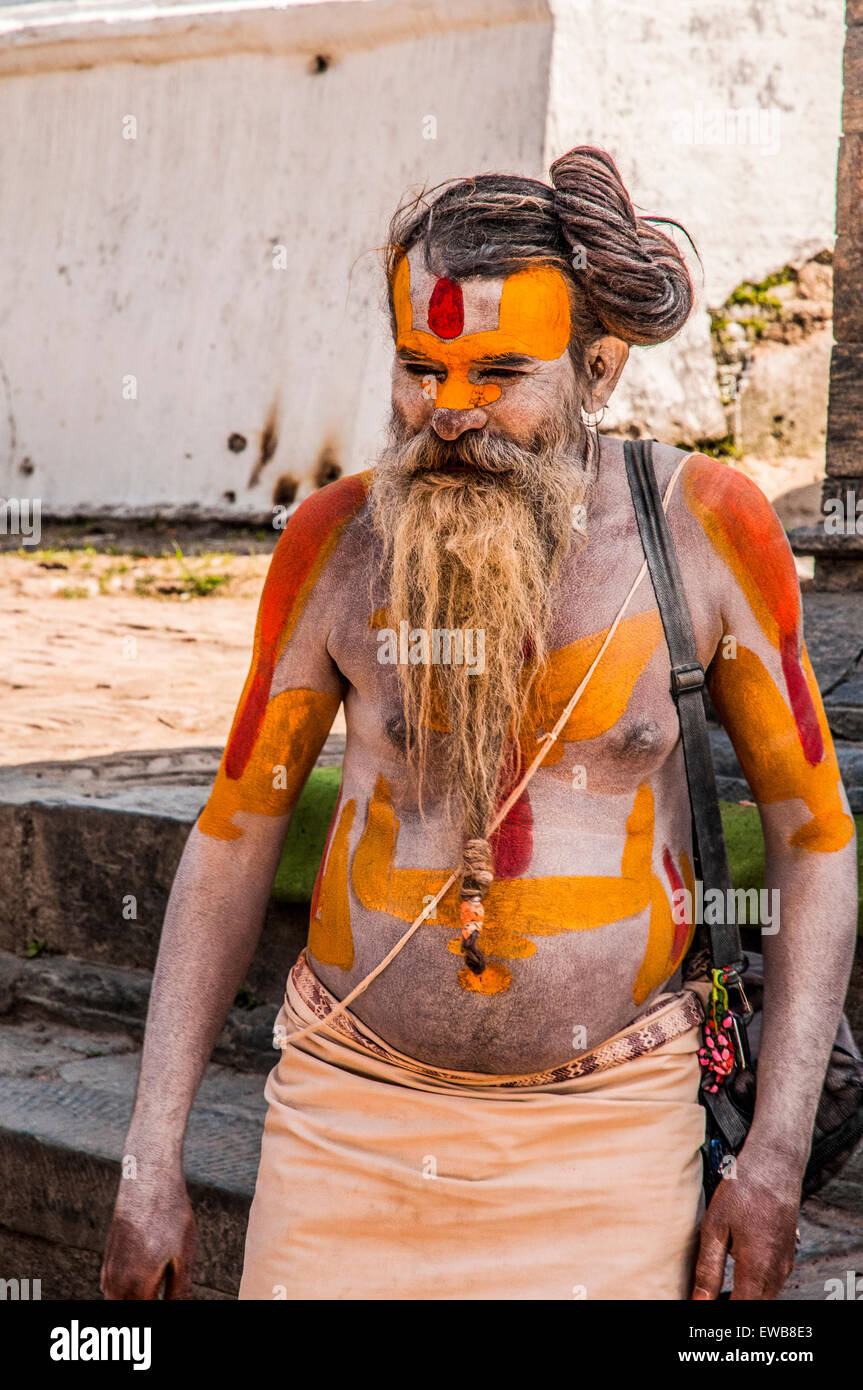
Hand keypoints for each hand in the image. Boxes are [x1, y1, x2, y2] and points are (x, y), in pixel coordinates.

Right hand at [101, 1156, 195, 1299]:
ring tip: (153, 1291)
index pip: (143, 1317)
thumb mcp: (184, 1254)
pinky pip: (109, 1287)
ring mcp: (110, 1268)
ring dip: (131, 1301)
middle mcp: (117, 1281)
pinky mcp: (108, 1255)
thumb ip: (179, 1291)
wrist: (148, 1178)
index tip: (169, 1300)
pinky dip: (122, 1292)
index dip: (158, 1313)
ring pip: (115, 1301)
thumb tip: (180, 1309)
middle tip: (162, 1295)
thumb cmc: (171, 1215)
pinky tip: (138, 1285)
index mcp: (138, 1285)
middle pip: (126, 1310)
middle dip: (143, 1305)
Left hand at [692, 1141, 801, 1299]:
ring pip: (765, 1297)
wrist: (774, 1165)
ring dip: (744, 1298)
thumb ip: (708, 1271)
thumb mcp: (715, 1228)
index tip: (702, 1304)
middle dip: (732, 1306)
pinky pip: (772, 1283)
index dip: (720, 1312)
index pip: (741, 1310)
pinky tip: (737, 1274)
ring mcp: (785, 1265)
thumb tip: (699, 1302)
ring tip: (718, 1290)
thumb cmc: (742, 1191)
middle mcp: (776, 1273)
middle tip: (707, 1297)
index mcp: (757, 1269)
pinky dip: (755, 1287)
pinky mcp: (787, 1256)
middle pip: (755, 1307)